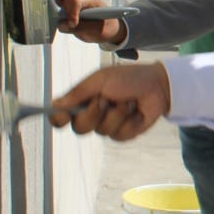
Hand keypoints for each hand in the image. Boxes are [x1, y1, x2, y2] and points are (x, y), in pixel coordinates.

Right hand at [45, 0, 126, 45]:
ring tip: (37, 2)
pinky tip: (41, 12)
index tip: (73, 25)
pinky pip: (54, 2)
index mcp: (91, 0)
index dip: (72, 13)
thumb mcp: (96, 31)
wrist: (110, 28)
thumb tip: (60, 25)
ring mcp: (72, 0)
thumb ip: (79, 28)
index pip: (77, 1)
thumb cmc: (105, 28)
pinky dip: (47, 4)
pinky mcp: (67, 7)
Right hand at [51, 64, 170, 140]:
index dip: (58, 119)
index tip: (63, 116)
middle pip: (79, 128)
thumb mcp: (102, 79)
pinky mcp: (123, 134)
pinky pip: (120, 135)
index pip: (61, 116)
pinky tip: (137, 111)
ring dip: (117, 114)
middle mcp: (92, 115)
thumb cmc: (128, 78)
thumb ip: (79, 92)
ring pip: (102, 131)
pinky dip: (131, 121)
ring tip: (128, 101)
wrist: (157, 85)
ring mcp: (107, 126)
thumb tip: (56, 104)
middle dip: (93, 114)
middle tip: (105, 99)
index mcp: (83, 100)